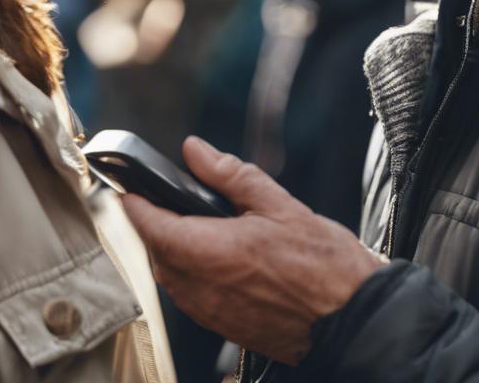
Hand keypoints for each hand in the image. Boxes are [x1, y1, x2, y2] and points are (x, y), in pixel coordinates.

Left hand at [122, 136, 385, 364]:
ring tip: (202, 225)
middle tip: (173, 198)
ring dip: (175, 248)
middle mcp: (200, 287)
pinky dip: (193, 271)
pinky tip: (221, 257)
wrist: (350, 318)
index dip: (134, 202)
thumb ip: (229, 174)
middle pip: (157, 250)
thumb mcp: (278, 203)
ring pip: (171, 275)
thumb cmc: (322, 264)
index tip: (128, 185)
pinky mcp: (220, 326)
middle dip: (158, 223)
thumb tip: (195, 151)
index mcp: (209, 251)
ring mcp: (208, 312)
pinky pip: (189, 294)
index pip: (149, 224)